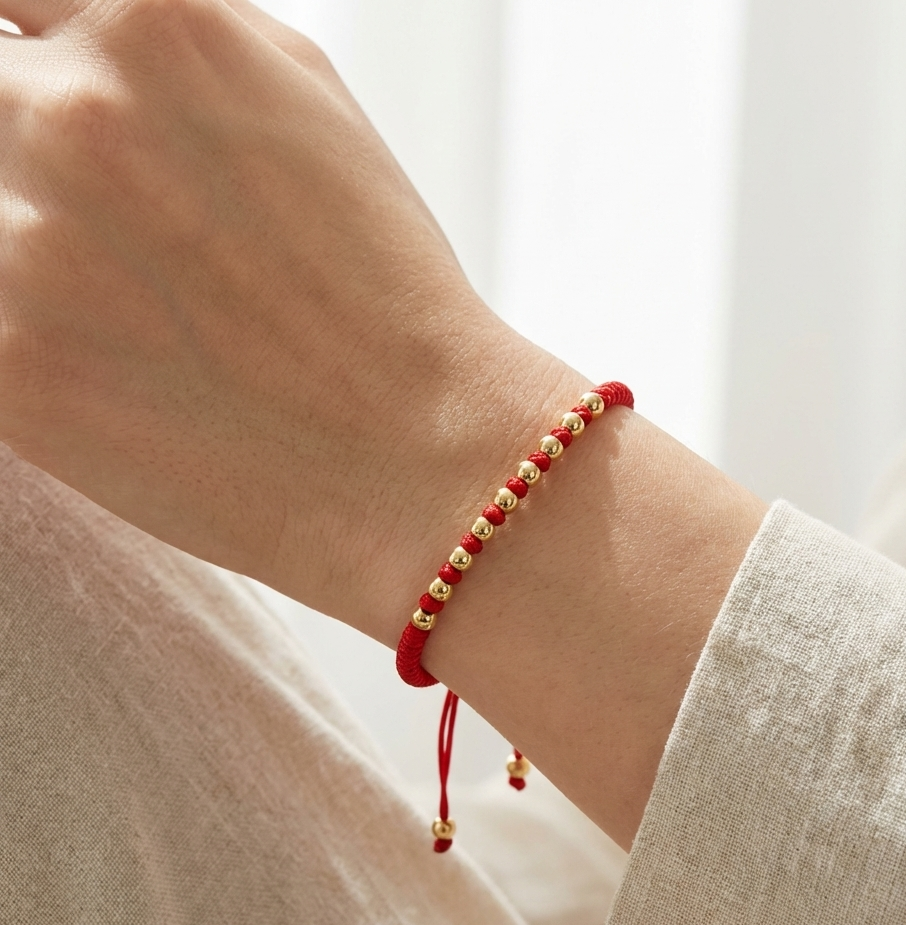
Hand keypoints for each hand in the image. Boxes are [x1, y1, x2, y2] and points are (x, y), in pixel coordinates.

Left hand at [0, 0, 575, 638]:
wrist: (418, 452)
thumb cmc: (379, 285)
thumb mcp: (301, 97)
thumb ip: (160, 37)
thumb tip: (60, 27)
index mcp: (153, 26)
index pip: (11, 2)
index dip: (29, 59)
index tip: (53, 110)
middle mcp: (74, 115)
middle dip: (30, 155)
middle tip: (113, 226)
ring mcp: (21, 245)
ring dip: (31, 252)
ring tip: (128, 303)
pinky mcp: (5, 368)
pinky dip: (30, 328)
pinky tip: (110, 359)